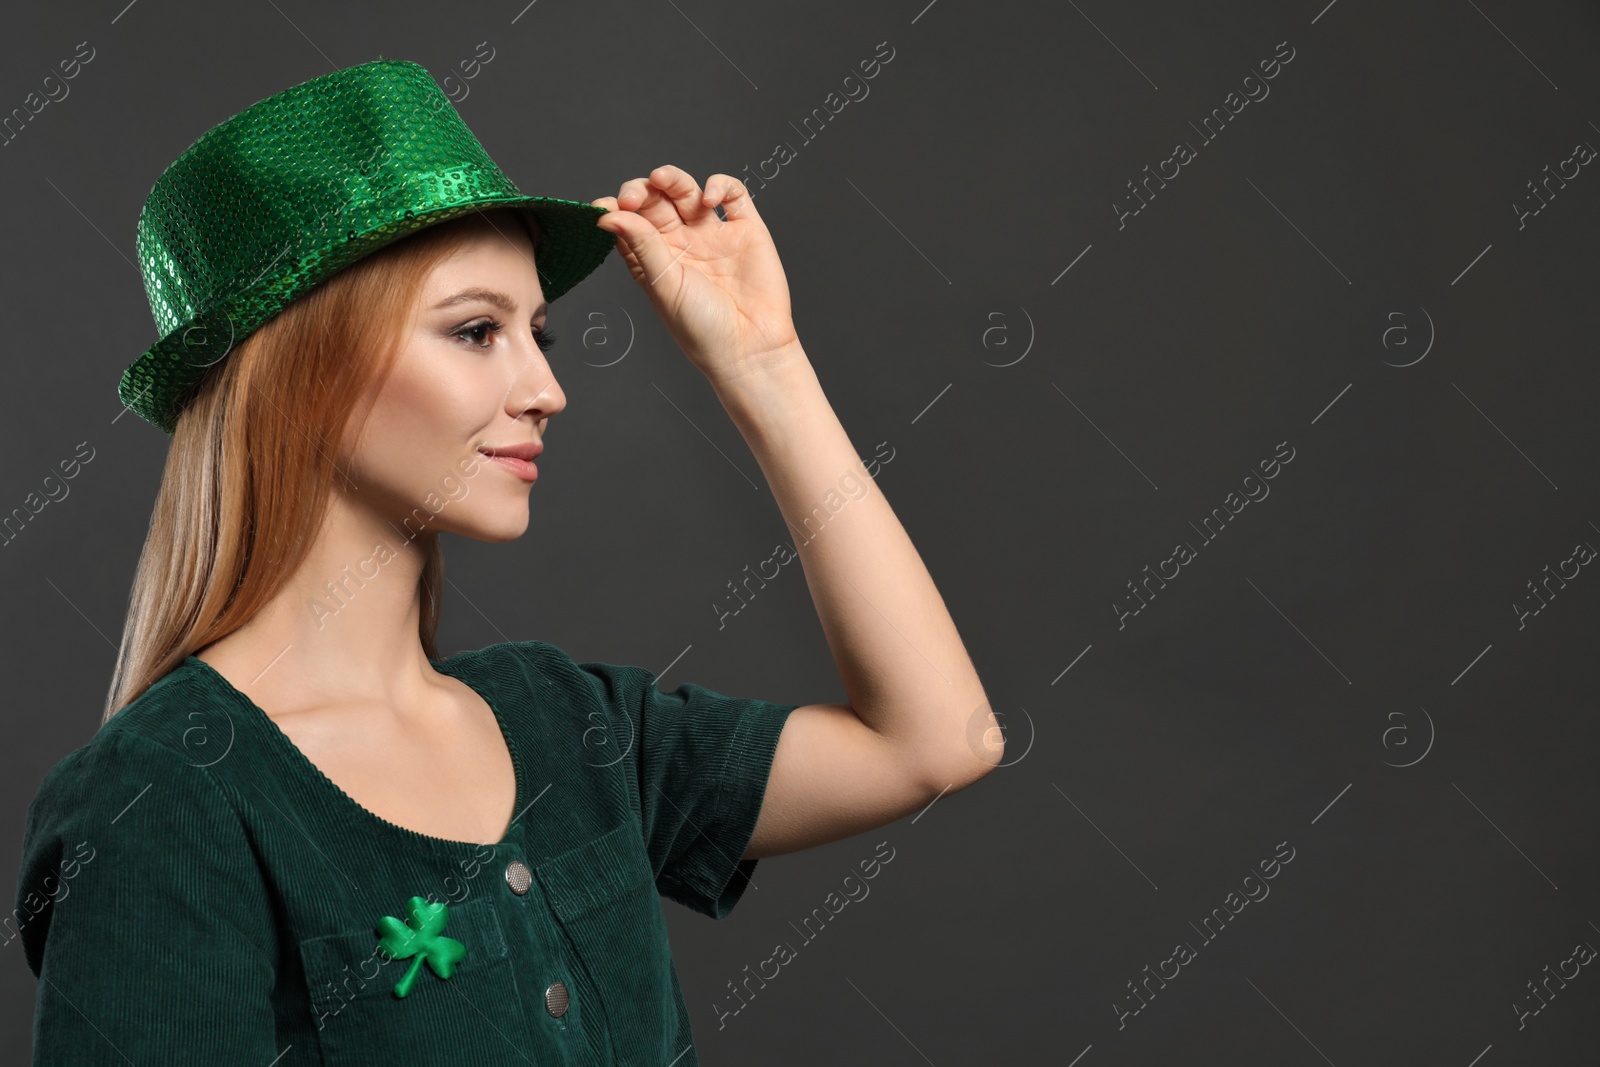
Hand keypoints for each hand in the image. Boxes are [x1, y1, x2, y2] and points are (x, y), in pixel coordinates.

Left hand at [591, 165, 799, 383]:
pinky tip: (709, 199)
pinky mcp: (747, 230)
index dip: (617, 208)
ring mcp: (714, 234)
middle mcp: (683, 243)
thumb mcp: (663, 285)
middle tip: (633, 196)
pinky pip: (732, 195)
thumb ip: (640, 244)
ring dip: (673, 179)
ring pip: (688, 191)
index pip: (630, 221)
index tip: (606, 206)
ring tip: (664, 179)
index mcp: (655, 259)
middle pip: (657, 200)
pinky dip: (719, 186)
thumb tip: (606, 214)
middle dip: (642, 190)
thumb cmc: (703, 328)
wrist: (750, 347)